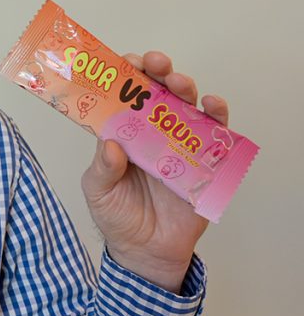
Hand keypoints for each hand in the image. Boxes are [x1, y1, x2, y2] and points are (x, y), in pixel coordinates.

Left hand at [81, 51, 228, 291]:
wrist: (146, 253)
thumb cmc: (117, 217)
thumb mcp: (98, 191)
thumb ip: (102, 168)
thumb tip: (110, 144)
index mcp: (122, 133)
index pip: (123, 96)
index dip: (124, 75)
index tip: (123, 62)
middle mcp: (150, 133)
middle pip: (157, 92)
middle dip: (156, 71)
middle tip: (155, 63)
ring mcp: (179, 144)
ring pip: (186, 106)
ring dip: (185, 88)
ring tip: (179, 82)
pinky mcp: (204, 162)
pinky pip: (215, 135)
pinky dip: (217, 117)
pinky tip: (212, 105)